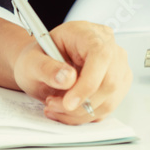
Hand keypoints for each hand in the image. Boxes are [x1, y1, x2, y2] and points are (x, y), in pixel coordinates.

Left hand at [13, 21, 131, 124]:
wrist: (40, 67)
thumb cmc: (38, 58)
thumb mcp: (31, 61)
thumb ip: (46, 67)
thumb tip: (67, 78)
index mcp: (88, 33)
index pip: (101, 56)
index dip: (88, 83)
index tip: (68, 102)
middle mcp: (108, 47)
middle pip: (109, 83)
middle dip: (79, 103)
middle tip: (53, 104)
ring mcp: (116, 67)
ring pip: (109, 101)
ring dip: (79, 113)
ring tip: (56, 106)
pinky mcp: (117, 86)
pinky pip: (105, 109)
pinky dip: (84, 116)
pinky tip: (66, 110)